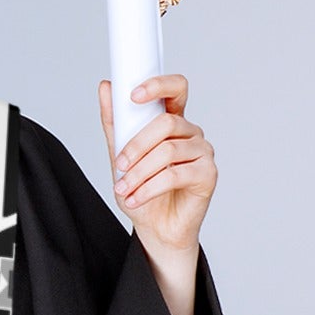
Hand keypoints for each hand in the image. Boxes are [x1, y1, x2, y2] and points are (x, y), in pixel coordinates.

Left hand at [97, 73, 216, 254]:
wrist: (156, 228)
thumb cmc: (142, 191)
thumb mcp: (120, 157)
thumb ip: (115, 124)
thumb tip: (106, 87)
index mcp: (172, 123)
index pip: (176, 89)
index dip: (158, 85)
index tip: (133, 95)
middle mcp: (191, 133)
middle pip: (166, 124)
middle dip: (136, 146)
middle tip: (120, 165)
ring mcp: (203, 152)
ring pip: (168, 151)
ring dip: (139, 173)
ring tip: (124, 189)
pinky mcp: (208, 174)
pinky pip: (175, 174)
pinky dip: (149, 188)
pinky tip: (135, 199)